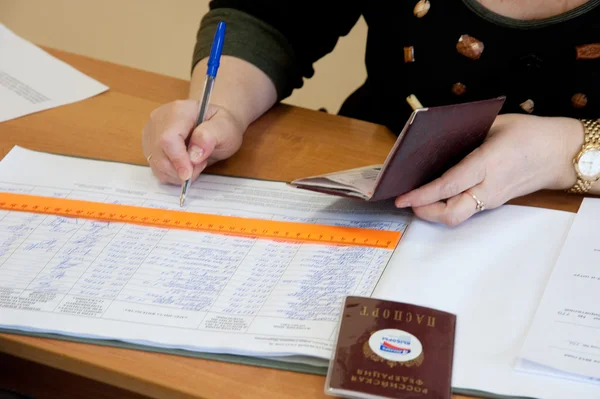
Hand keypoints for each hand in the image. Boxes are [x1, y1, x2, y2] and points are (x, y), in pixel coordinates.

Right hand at [142, 99, 245, 184]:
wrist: (214, 126)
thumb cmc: (221, 126)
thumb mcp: (226, 129)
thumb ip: (211, 136)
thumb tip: (193, 155)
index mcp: (179, 110)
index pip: (168, 138)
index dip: (177, 159)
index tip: (189, 174)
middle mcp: (160, 118)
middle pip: (158, 153)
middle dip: (179, 169)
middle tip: (199, 167)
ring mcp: (152, 131)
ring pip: (155, 163)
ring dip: (176, 174)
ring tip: (195, 164)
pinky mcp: (150, 145)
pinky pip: (155, 167)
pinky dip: (171, 174)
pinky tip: (185, 167)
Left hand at [394, 114, 581, 225]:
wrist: (561, 153)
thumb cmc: (529, 134)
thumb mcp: (494, 125)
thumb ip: (464, 136)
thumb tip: (433, 143)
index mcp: (488, 164)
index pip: (448, 186)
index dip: (422, 194)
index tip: (402, 196)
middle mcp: (489, 187)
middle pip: (450, 213)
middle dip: (424, 210)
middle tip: (407, 199)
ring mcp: (493, 199)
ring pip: (457, 217)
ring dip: (434, 212)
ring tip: (418, 198)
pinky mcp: (494, 202)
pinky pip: (466, 210)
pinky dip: (447, 206)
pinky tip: (437, 194)